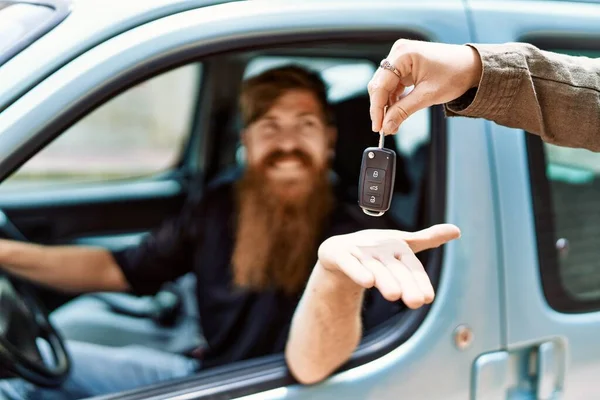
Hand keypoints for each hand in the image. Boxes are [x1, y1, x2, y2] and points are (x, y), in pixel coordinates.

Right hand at [317, 224, 459, 308]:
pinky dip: (358, 272)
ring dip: (385, 279)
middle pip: (395, 268)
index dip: (419, 281)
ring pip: (374, 267)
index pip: (411, 265)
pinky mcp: (339, 254)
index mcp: (396, 245)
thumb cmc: (376, 250)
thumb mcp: (401, 244)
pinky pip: (350, 264)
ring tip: (394, 295)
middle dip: (405, 284)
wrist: (339, 250)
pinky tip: (367, 281)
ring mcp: (359, 250)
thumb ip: (427, 238)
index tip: (428, 299)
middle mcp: (379, 246)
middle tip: (416, 302)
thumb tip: (457, 230)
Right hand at [368, 39, 482, 134]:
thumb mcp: (428, 96)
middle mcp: (398, 52)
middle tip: (384, 128)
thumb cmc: (455, 74)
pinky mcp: (405, 64)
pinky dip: (394, 99)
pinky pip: (393, 84)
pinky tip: (396, 112)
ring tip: (392, 123)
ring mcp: (401, 57)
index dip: (377, 108)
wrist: (472, 65)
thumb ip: (403, 111)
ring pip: (385, 86)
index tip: (378, 127)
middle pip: (379, 85)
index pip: (380, 85)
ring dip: (387, 105)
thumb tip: (387, 126)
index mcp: (402, 54)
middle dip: (381, 108)